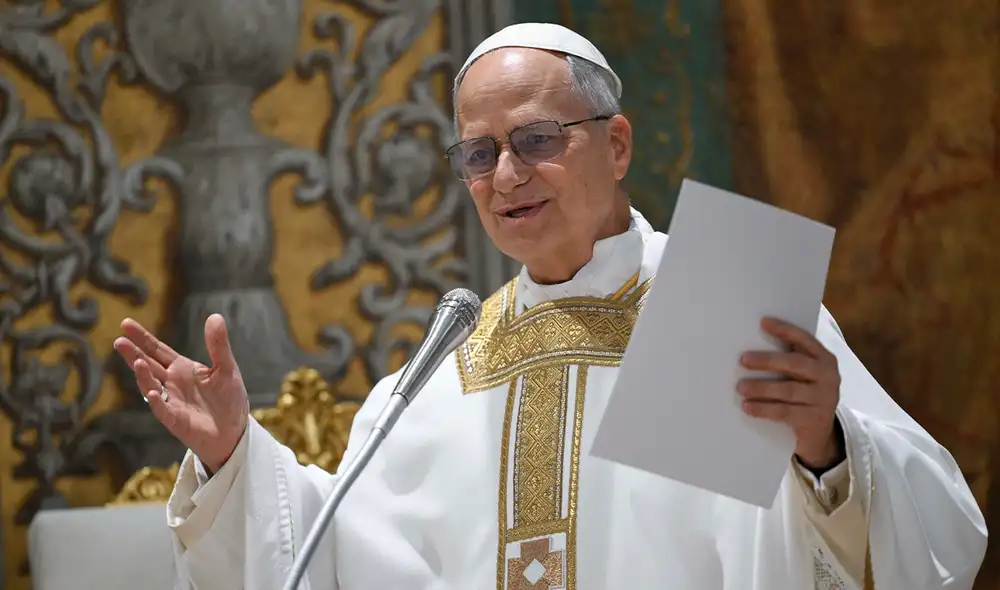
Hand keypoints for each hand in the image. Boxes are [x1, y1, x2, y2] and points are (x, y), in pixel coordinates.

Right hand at [114, 314, 248, 472]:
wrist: (234, 431)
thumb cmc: (228, 399)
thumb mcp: (226, 368)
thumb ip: (218, 345)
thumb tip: (215, 316)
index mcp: (181, 368)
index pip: (157, 350)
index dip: (142, 338)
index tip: (125, 323)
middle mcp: (171, 383)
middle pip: (148, 365)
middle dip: (133, 353)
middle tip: (119, 341)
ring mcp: (171, 401)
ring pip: (151, 386)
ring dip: (143, 375)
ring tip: (137, 361)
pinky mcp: (176, 420)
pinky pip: (163, 411)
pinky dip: (158, 402)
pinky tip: (154, 392)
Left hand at [737, 317, 842, 468]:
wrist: (820, 434)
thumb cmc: (804, 396)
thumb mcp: (804, 376)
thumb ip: (790, 359)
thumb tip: (754, 341)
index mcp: (825, 359)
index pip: (805, 339)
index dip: (785, 330)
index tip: (763, 322)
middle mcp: (829, 377)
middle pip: (795, 364)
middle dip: (767, 360)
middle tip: (743, 359)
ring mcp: (824, 399)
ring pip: (788, 390)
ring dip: (761, 388)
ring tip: (740, 387)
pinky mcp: (815, 419)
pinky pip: (785, 412)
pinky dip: (764, 409)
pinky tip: (748, 407)